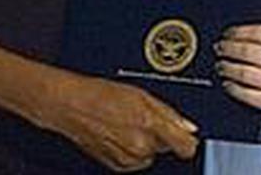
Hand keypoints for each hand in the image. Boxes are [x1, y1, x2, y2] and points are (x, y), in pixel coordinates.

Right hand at [41, 71, 198, 171]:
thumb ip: (169, 114)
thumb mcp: (142, 95)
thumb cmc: (102, 94)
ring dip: (146, 143)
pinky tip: (119, 133)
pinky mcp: (117, 166)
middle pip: (167, 148)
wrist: (71, 105)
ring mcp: (128, 159)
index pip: (186, 146)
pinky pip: (136, 161)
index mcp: (150, 125)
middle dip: (161, 135)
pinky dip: (132, 150)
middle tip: (143, 117)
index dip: (188, 140)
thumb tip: (189, 128)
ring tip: (127, 123)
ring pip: (151, 154)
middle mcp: (141, 147)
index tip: (187, 135)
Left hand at [215, 25, 260, 140]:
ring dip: (227, 67)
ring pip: (244, 72)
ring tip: (221, 66)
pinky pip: (248, 94)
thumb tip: (251, 40)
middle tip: (220, 48)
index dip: (239, 31)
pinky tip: (229, 85)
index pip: (260, 32)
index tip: (229, 32)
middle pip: (248, 50)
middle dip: (228, 47)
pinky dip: (234, 88)